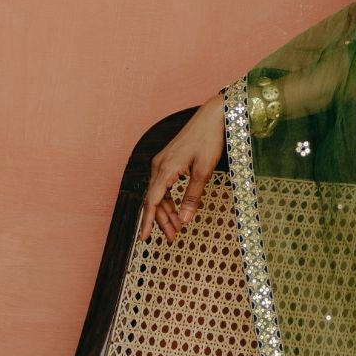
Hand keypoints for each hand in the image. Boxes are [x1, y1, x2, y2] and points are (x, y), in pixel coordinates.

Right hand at [138, 98, 227, 240]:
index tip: (143, 239)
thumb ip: (192, 197)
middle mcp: (158, 165)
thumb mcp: (204, 171)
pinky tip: (178, 210)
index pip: (152, 201)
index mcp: (164, 169)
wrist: (212, 116)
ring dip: (167, 211)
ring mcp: (163, 162)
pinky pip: (164, 185)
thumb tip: (184, 221)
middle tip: (173, 238)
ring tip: (177, 228)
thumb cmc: (208, 140)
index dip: (147, 221)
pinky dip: (170, 199)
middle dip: (162, 220)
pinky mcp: (169, 160)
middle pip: (154, 200)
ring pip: (159, 193)